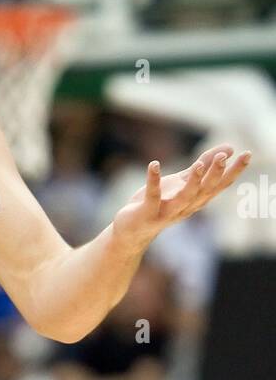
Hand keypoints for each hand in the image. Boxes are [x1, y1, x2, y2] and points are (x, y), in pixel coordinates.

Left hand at [112, 145, 251, 251]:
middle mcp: (186, 207)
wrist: (132, 231)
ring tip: (197, 165)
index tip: (247, 154)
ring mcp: (167, 211)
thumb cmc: (160, 203)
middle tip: (224, 157)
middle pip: (206, 191)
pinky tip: (154, 164)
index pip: (220, 185)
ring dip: (192, 183)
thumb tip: (229, 149)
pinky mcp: (147, 212)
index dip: (234, 171)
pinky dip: (153, 180)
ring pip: (185, 198)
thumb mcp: (183, 182)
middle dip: (215, 174)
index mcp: (196, 199)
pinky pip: (152, 196)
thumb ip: (204, 165)